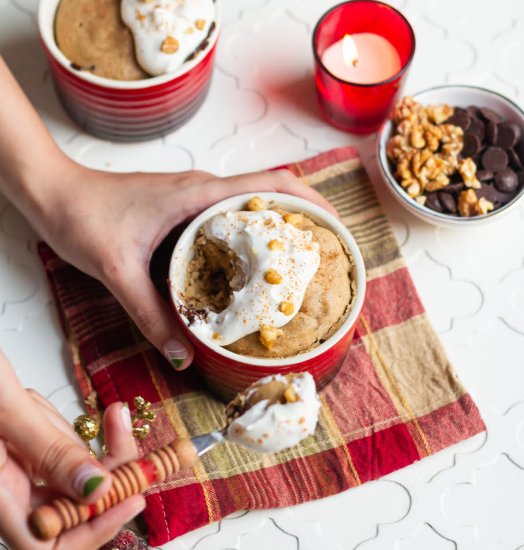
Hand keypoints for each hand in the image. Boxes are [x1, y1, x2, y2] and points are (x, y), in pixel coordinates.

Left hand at [0, 57, 335, 370]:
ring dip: (279, 230)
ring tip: (298, 266)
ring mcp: (194, 200)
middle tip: (324, 255)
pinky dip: (249, 239)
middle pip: (271, 195)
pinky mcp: (183, 211)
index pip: (272, 185)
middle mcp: (203, 192)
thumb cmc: (82, 215)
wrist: (53, 192)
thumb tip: (184, 355)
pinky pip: (228, 221)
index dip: (310, 202)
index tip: (336, 226)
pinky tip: (248, 272)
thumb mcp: (117, 269)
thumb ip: (151, 315)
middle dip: (304, 219)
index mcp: (199, 194)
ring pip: (251, 208)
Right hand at [0, 350, 144, 549]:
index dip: (93, 528)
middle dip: (111, 473)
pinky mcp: (22, 444)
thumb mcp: (4, 407)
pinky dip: (78, 429)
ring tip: (113, 416)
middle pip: (70, 503)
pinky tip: (74, 409)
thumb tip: (95, 487)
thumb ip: (48, 450)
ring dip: (99, 447)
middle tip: (130, 435)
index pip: (47, 544)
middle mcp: (6, 488)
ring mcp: (15, 464)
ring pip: (73, 471)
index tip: (132, 498)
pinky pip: (62, 447)